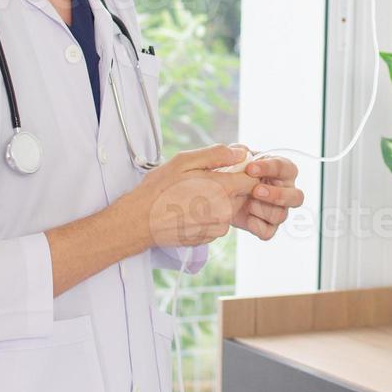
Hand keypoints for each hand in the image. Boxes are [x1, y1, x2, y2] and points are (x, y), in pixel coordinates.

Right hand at [128, 144, 259, 248]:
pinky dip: (210, 214)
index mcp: (222, 189)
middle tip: (204, 179)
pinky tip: (190, 209)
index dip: (244, 170)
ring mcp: (217, 228)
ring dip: (219, 200)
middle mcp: (224, 212)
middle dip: (230, 185)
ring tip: (193, 195)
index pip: (252, 179)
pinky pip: (218, 221)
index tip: (230, 167)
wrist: (139, 220)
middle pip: (242, 194)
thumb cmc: (159, 188)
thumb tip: (241, 153)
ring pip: (230, 208)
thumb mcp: (184, 161)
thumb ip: (217, 155)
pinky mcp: (209, 238)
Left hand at [229, 149, 301, 240]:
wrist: (221, 194)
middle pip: (297, 197)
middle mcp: (286, 191)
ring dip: (261, 209)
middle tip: (256, 190)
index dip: (269, 168)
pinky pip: (268, 232)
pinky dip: (256, 226)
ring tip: (245, 202)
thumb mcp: (236, 157)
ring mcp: (279, 211)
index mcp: (283, 171)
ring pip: (281, 216)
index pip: (285, 168)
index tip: (250, 169)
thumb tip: (244, 152)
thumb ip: (240, 151)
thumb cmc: (235, 172)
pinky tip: (247, 217)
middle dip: (277, 195)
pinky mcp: (267, 227)